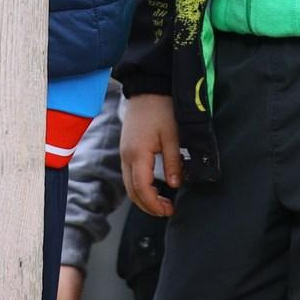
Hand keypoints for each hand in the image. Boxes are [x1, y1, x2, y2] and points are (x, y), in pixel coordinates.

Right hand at [120, 95, 181, 217]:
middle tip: (167, 210)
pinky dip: (139, 187)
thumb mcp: (173, 135)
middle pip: (132, 191)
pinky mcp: (126, 149)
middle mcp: (126, 156)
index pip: (142, 188)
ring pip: (129, 185)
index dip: (154, 204)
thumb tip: (174, 185)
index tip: (169, 210)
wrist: (147, 88)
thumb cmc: (162, 109)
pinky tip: (154, 188)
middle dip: (148, 206)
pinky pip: (129, 175)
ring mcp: (124, 153)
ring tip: (162, 202)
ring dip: (143, 197)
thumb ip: (173, 162)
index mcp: (138, 154)